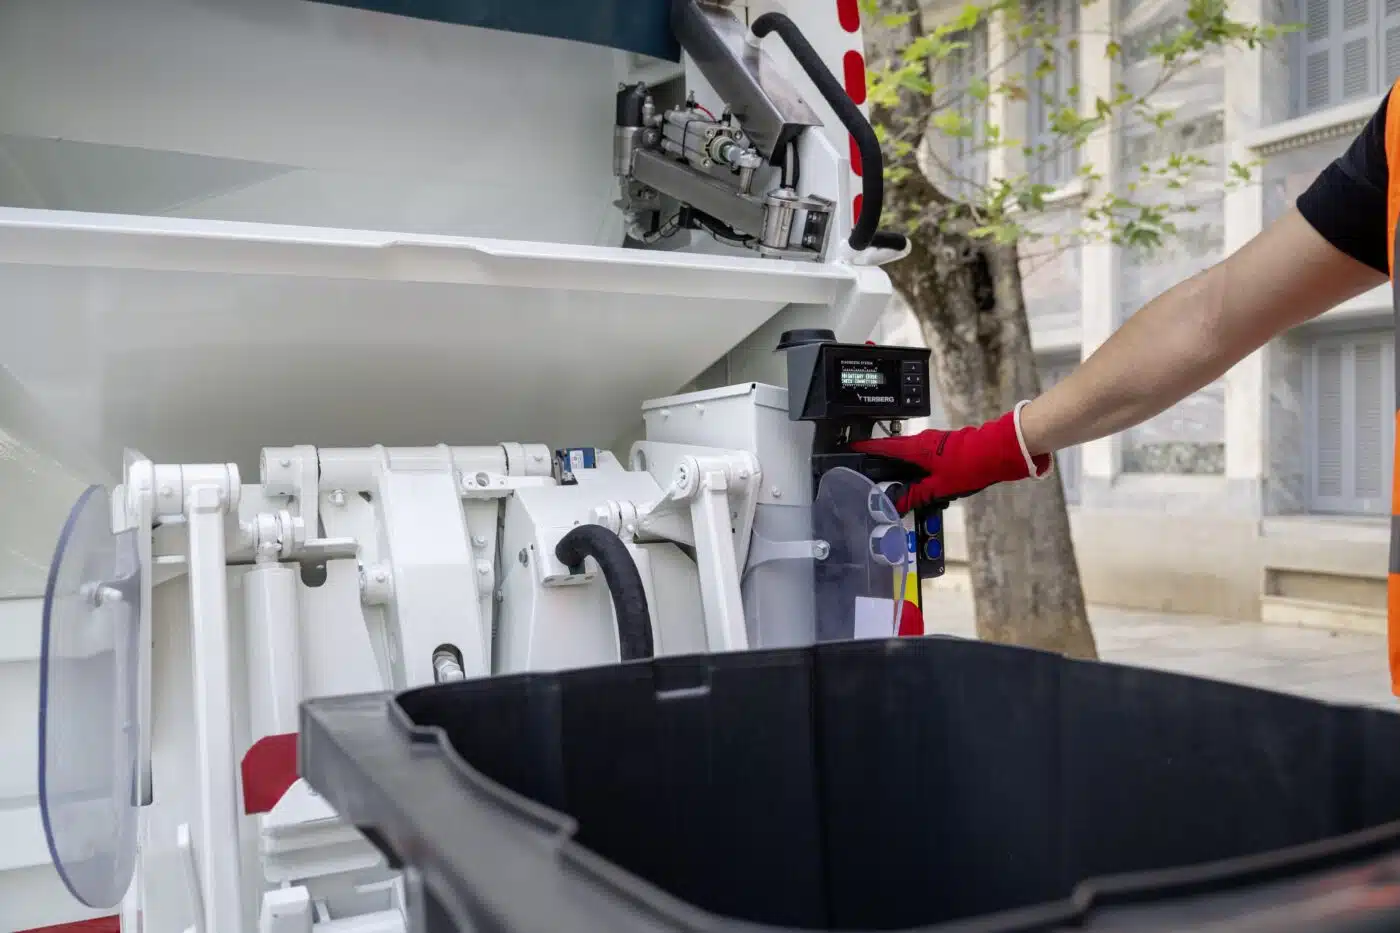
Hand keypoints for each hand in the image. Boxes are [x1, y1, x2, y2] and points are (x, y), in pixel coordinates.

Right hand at [850, 407, 1051, 511]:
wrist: (998, 451)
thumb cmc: (970, 464)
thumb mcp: (940, 487)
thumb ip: (917, 496)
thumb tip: (898, 505)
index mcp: (915, 449)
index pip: (882, 447)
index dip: (866, 448)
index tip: (852, 449)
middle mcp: (922, 441)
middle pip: (894, 450)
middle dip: (882, 460)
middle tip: (870, 472)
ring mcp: (934, 442)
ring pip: (909, 454)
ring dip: (901, 465)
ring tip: (896, 482)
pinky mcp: (944, 446)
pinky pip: (922, 455)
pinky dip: (915, 466)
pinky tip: (920, 480)